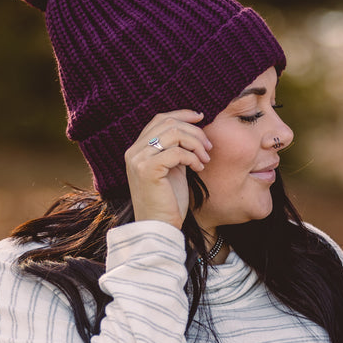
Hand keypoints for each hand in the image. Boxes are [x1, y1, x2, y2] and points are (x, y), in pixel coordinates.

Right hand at [125, 110, 210, 228]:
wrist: (159, 227)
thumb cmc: (168, 202)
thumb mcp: (173, 169)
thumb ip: (176, 149)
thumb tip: (193, 128)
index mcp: (137, 149)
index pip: (159, 119)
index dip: (182, 114)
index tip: (201, 117)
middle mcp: (134, 152)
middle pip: (168, 123)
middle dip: (194, 131)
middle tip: (208, 147)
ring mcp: (138, 160)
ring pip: (174, 134)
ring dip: (196, 144)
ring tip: (204, 159)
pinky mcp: (147, 170)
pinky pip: (177, 152)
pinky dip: (192, 158)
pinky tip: (198, 169)